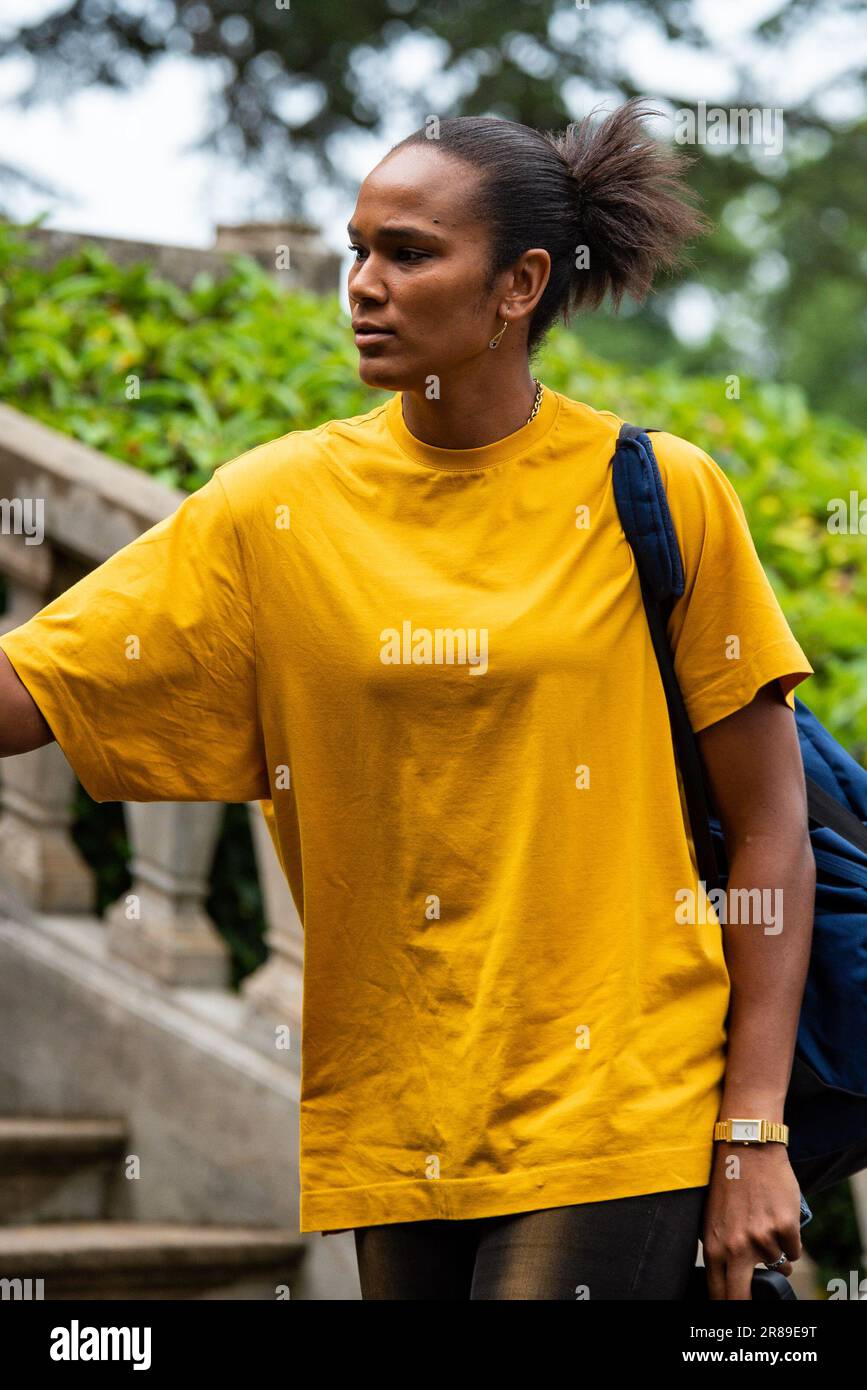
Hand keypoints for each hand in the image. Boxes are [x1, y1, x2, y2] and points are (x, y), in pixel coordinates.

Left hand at [701, 1142, 802, 1299]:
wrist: (747, 1148)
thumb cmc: (728, 1183)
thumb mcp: (712, 1218)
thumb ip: (720, 1250)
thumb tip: (730, 1280)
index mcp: (714, 1246)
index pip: (719, 1293)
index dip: (727, 1303)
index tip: (733, 1303)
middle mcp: (737, 1247)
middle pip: (742, 1296)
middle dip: (748, 1302)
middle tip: (755, 1297)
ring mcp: (763, 1239)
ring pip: (779, 1266)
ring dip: (778, 1256)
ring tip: (767, 1227)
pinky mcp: (785, 1227)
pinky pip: (795, 1251)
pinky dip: (791, 1242)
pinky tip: (780, 1221)